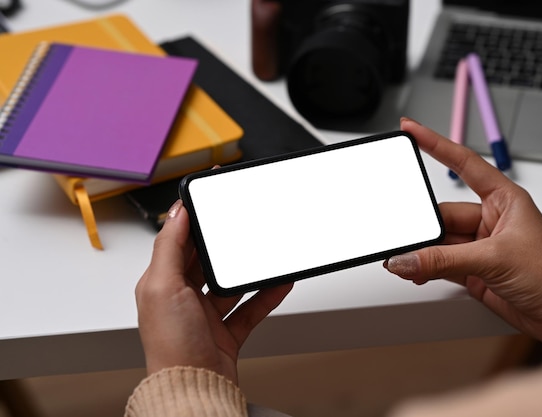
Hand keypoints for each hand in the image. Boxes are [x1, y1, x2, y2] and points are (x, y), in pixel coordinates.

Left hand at [135, 200, 291, 382]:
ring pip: (231, 284)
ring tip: (265, 254)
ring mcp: (205, 316)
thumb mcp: (163, 286)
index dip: (191, 220)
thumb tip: (176, 212)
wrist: (195, 389)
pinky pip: (250, 307)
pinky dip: (266, 295)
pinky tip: (279, 282)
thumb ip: (169, 247)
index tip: (209, 202)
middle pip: (206, 261)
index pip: (176, 242)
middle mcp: (181, 298)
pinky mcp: (227, 332)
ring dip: (248, 271)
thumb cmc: (171, 346)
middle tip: (241, 225)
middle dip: (223, 245)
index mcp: (161, 283)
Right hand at [384, 118, 541, 351]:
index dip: (436, 144)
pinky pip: (439, 262)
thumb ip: (443, 260)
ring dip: (422, 251)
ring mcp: (480, 246)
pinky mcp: (473, 270)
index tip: (411, 130)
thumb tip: (406, 259)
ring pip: (439, 241)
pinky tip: (414, 270)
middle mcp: (491, 219)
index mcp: (504, 199)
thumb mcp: (495, 259)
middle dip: (423, 224)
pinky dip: (424, 267)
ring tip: (405, 259)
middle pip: (443, 213)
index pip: (464, 163)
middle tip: (403, 232)